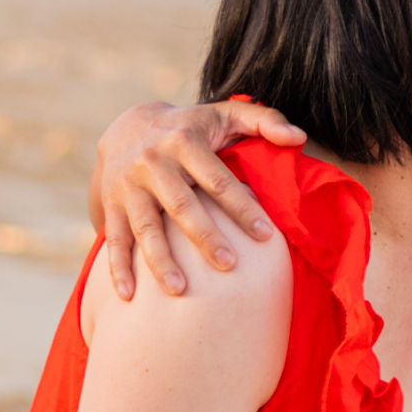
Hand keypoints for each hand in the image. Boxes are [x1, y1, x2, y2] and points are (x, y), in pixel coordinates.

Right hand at [91, 98, 302, 297]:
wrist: (127, 126)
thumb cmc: (192, 128)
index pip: (218, 180)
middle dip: (204, 236)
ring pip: (146, 226)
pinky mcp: (112, 204)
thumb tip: (300, 137)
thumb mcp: (225, 115)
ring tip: (180, 290)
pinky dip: (118, 268)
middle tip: (229, 265)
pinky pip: (115, 238)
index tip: (266, 236)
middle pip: (181, 205)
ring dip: (160, 260)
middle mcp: (154, 163)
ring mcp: (130, 186)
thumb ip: (265, 120)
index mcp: (185, 142)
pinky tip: (128, 296)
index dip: (242, 207)